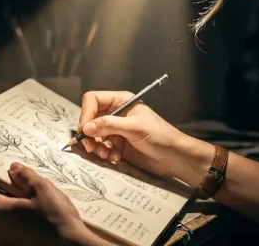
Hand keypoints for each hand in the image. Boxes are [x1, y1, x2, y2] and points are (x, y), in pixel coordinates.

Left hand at [0, 162, 106, 245]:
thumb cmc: (55, 218)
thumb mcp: (43, 189)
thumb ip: (25, 176)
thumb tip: (13, 168)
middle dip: (0, 192)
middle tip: (18, 183)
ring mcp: (1, 243)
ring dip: (9, 207)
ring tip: (30, 201)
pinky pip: (7, 230)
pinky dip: (15, 220)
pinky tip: (33, 217)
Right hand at [77, 91, 214, 185]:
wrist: (174, 157)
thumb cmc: (159, 136)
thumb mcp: (134, 127)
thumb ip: (110, 125)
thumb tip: (86, 127)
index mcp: (121, 101)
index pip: (93, 100)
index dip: (86, 113)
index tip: (85, 129)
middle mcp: (116, 113)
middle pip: (90, 119)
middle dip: (89, 134)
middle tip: (91, 148)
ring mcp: (115, 130)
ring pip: (93, 135)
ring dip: (96, 146)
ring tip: (107, 155)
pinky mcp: (117, 145)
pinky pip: (101, 147)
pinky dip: (104, 153)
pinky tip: (115, 158)